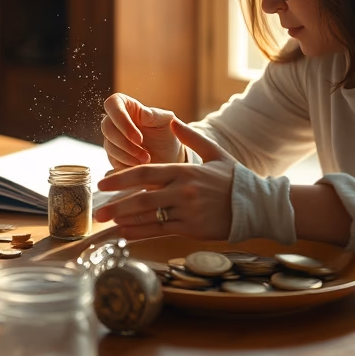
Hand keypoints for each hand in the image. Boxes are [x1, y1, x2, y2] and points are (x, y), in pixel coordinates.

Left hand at [92, 119, 237, 240]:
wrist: (257, 205)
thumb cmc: (235, 179)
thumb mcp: (215, 153)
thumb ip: (191, 137)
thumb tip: (171, 121)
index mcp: (185, 170)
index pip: (145, 172)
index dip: (121, 177)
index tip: (103, 182)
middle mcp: (183, 190)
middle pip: (141, 196)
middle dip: (115, 204)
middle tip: (96, 209)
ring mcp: (187, 211)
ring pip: (149, 216)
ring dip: (124, 220)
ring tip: (106, 223)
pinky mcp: (192, 228)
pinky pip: (161, 230)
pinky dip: (141, 233)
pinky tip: (126, 234)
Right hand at [101, 93, 182, 169]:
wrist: (169, 157)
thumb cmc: (167, 135)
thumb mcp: (166, 123)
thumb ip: (156, 115)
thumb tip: (144, 113)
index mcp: (127, 106)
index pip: (112, 104)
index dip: (121, 120)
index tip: (138, 138)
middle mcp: (115, 121)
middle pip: (107, 127)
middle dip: (125, 142)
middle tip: (145, 154)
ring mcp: (112, 139)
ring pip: (109, 145)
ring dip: (128, 155)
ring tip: (147, 160)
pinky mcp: (113, 156)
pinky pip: (112, 160)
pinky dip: (126, 165)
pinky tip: (140, 166)